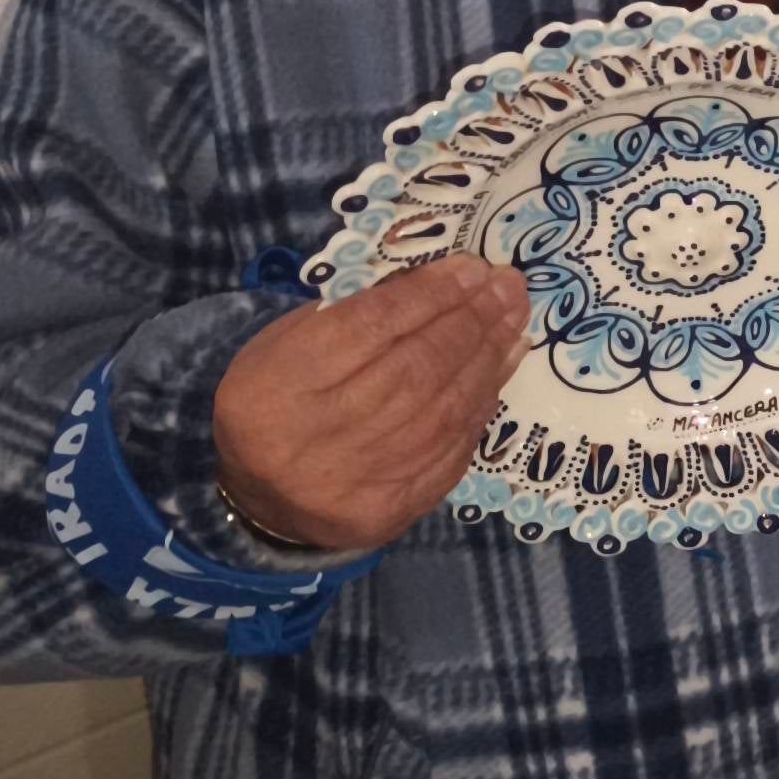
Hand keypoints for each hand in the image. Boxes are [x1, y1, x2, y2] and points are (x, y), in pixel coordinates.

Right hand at [210, 256, 528, 552]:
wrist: (264, 497)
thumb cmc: (278, 400)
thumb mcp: (288, 344)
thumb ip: (354, 312)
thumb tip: (441, 281)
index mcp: (277, 386)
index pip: (369, 328)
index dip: (429, 295)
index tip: (473, 268)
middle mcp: (316, 437)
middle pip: (414, 368)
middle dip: (470, 321)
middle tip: (507, 287)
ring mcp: (355, 481)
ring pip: (441, 410)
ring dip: (487, 359)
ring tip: (514, 321)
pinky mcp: (389, 510)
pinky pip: (449, 451)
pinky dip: (479, 406)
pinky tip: (498, 371)